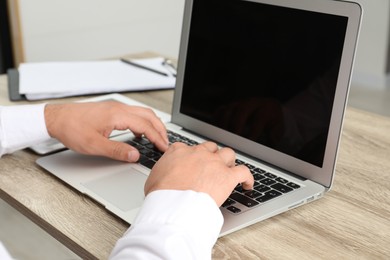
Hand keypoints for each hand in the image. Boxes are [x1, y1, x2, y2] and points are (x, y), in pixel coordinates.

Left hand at [44, 101, 168, 161]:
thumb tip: (135, 155)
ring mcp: (115, 107)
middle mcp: (119, 108)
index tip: (164, 148)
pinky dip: (143, 122)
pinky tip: (140, 133)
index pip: (146, 126)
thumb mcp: (94, 145)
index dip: (157, 138)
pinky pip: (134, 114)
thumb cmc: (72, 129)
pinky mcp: (111, 110)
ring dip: (153, 124)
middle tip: (166, 143)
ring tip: (158, 137)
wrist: (56, 118)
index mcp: (118, 115)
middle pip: (149, 116)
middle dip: (160, 129)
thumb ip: (117, 151)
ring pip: (143, 113)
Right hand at [145, 142, 253, 205]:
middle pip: (210, 147)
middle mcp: (198, 153)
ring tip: (229, 170)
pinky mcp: (227, 176)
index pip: (189, 147)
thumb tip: (162, 176)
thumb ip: (162, 171)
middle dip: (212, 155)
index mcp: (179, 151)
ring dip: (229, 161)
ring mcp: (214, 163)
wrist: (172, 204)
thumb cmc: (161, 194)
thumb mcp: (154, 177)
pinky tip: (248, 184)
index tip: (193, 162)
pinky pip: (244, 172)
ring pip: (228, 153)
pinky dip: (248, 178)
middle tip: (212, 166)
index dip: (193, 155)